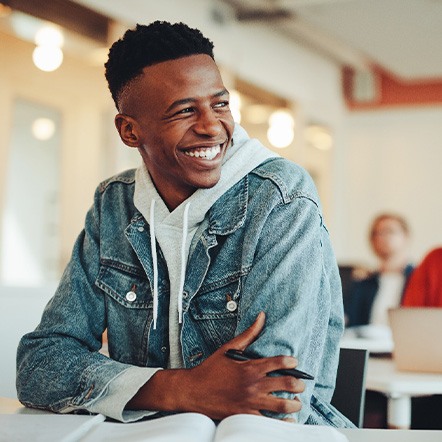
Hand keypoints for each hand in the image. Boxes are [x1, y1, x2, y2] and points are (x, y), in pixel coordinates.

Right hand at [179, 312, 304, 419]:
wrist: (193, 391)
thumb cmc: (211, 369)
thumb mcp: (228, 348)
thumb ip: (248, 334)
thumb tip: (261, 316)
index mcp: (250, 367)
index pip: (280, 362)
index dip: (292, 362)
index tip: (294, 363)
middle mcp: (253, 384)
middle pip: (287, 384)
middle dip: (299, 383)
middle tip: (300, 383)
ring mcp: (251, 401)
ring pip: (283, 405)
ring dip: (294, 403)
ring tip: (296, 401)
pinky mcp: (246, 416)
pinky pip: (270, 421)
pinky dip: (282, 421)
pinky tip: (287, 417)